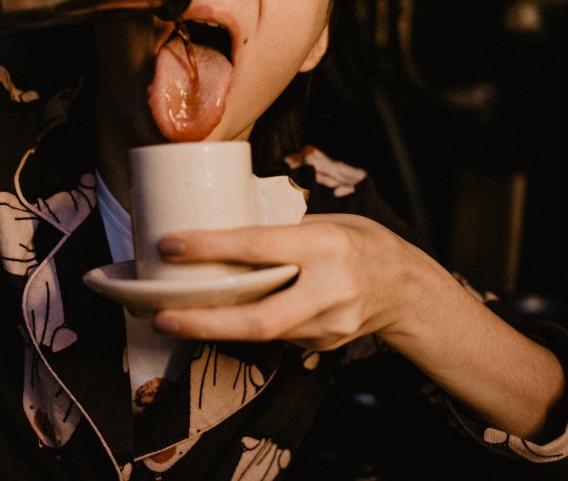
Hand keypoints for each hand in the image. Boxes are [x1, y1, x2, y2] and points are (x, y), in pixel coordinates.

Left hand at [153, 214, 567, 440]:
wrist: (407, 289)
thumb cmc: (360, 242)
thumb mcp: (325, 223)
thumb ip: (280, 231)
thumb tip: (221, 227)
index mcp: (326, 245)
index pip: (261, 245)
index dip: (212, 247)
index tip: (170, 245)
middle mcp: (329, 289)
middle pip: (259, 318)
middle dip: (204, 322)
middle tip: (160, 316)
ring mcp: (328, 325)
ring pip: (262, 333)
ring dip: (214, 328)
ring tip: (171, 317)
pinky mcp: (322, 344)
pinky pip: (274, 337)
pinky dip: (241, 328)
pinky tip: (215, 320)